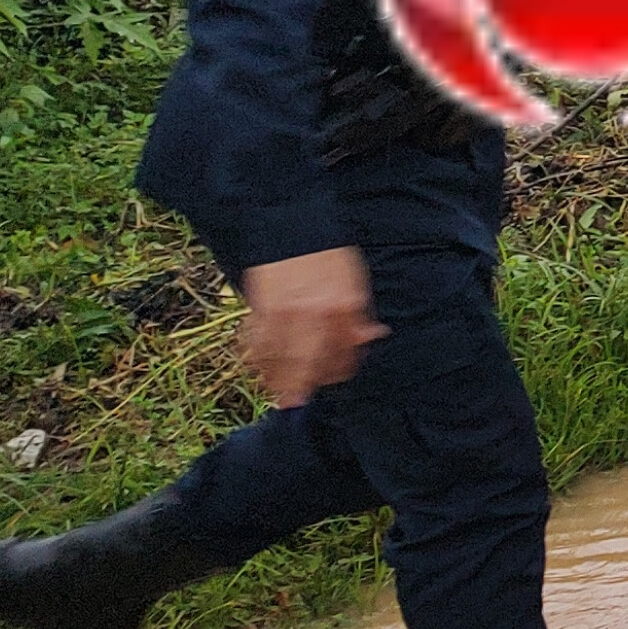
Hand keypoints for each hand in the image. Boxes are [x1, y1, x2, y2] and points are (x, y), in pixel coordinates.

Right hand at [237, 248, 383, 407]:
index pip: (342, 355)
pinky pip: (255, 343)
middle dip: (299, 388)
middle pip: (306, 366)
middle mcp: (314, 314)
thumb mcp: (356, 282)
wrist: (292, 225)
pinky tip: (258, 365)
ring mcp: (283, 313)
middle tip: (293, 403)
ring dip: (274, 378)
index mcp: (343, 307)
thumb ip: (360, 314)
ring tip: (275, 390)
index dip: (338, 372)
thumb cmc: (328, 257)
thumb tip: (372, 337)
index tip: (332, 379)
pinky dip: (255, 357)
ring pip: (277, 360)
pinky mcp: (259, 308)